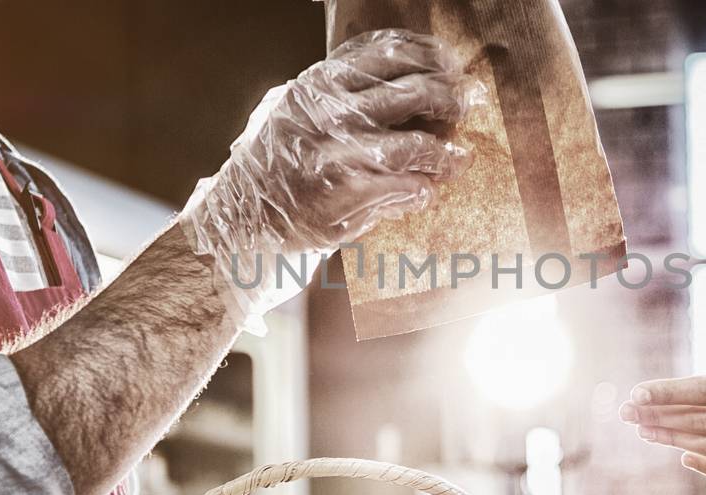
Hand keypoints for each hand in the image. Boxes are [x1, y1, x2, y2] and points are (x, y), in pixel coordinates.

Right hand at [178, 29, 473, 327]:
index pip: (385, 53)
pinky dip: (420, 190)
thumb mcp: (285, 115)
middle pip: (409, 91)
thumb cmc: (265, 173)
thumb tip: (395, 78)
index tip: (453, 63)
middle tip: (471, 104)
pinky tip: (426, 193)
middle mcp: (323, 112)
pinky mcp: (341, 196)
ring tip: (457, 160)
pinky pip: (402, 187)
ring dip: (444, 153)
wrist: (234, 230)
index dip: (428, 54)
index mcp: (314, 85)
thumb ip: (329, 94)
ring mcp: (332, 153)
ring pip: (412, 143)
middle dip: (450, 97)